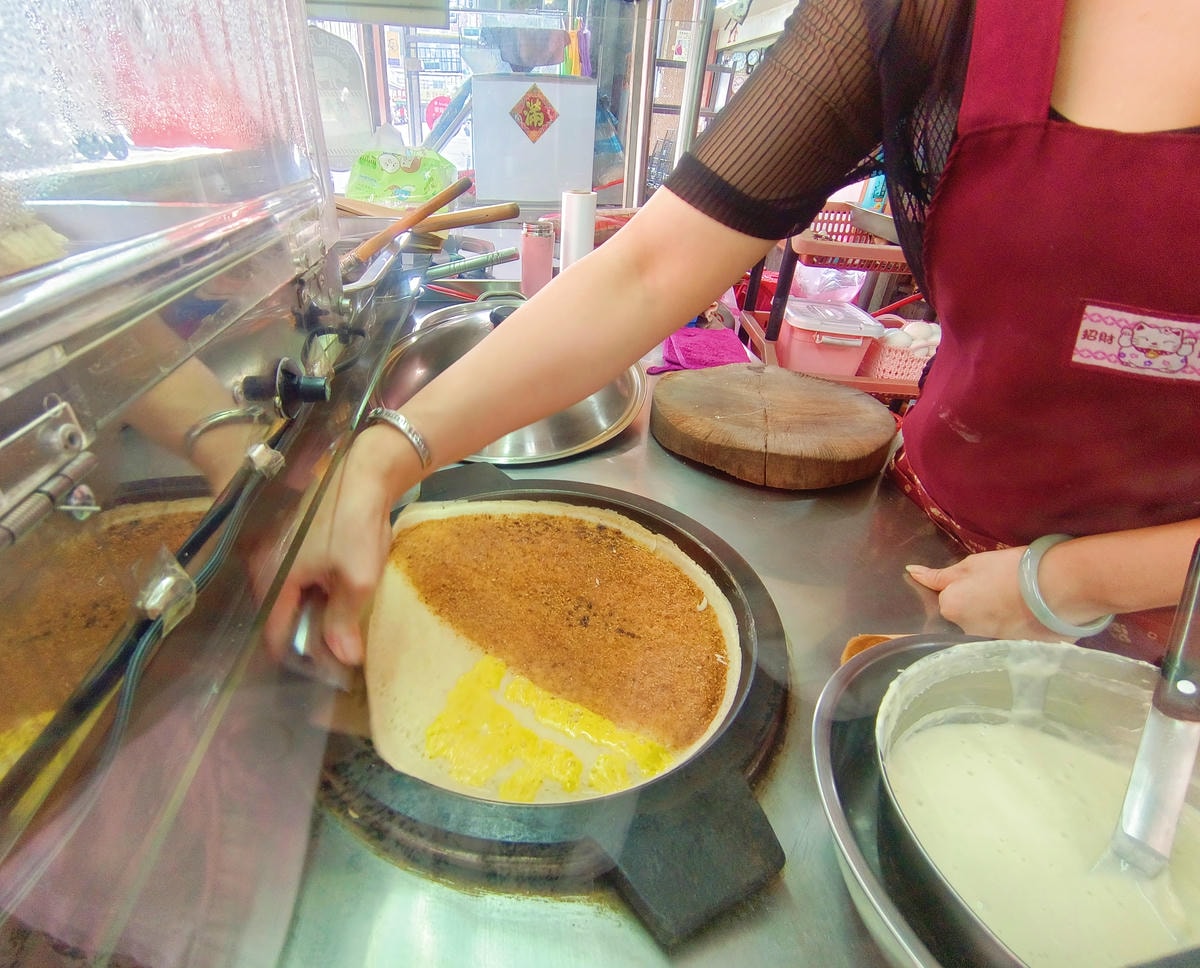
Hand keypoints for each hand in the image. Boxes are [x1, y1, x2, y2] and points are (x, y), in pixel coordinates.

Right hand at [262, 434, 402, 665]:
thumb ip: (344, 621)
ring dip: (314, 613)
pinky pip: (301, 580)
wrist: (365, 472)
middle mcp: (267, 567)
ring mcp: (279, 552)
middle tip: (337, 652)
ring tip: (342, 628)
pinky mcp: (295, 543)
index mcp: (274, 578)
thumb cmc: (356, 526)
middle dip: (307, 635)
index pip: (274, 633)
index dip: (298, 656)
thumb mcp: (358, 579)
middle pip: (282, 616)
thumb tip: (345, 660)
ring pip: (293, 598)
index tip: (322, 671)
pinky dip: (317, 593)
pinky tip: (340, 596)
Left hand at [905, 547, 1070, 640]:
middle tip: (1000, 590)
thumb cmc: (1010, 569)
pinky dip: (1011, 628)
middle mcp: (963, 631)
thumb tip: (911, 571)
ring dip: (994, 618)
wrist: (1057, 586)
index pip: (947, 600)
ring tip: (1016, 603)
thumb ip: (939, 575)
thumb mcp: (972, 565)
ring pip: (984, 629)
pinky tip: (1026, 617)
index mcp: (950, 608)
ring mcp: (986, 644)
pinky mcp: (1009, 651)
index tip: (983, 583)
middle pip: (964, 618)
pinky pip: (1003, 639)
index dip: (965, 589)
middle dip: (976, 606)